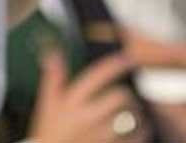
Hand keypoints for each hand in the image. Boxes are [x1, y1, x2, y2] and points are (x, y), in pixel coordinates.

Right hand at [30, 52, 150, 142]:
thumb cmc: (50, 132)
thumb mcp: (47, 104)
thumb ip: (53, 78)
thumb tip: (52, 51)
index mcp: (72, 102)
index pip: (97, 76)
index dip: (114, 64)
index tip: (127, 58)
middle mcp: (87, 117)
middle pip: (120, 96)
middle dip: (126, 95)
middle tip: (126, 97)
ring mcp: (100, 136)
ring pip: (131, 118)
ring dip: (136, 115)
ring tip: (133, 116)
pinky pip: (135, 139)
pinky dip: (139, 134)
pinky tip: (136, 133)